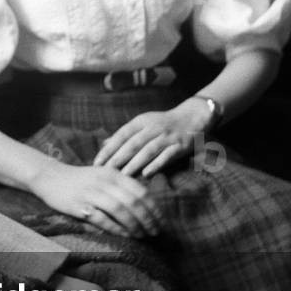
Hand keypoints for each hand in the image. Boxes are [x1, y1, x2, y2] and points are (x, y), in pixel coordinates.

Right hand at [30, 160, 161, 237]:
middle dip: (148, 219)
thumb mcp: (103, 175)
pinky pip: (102, 219)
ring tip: (142, 236)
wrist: (50, 177)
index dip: (154, 208)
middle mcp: (104, 181)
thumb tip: (147, 205)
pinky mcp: (79, 204)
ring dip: (134, 226)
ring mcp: (91, 192)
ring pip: (120, 210)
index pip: (141, 191)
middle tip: (154, 232)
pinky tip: (125, 236)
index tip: (161, 222)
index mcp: (113, 173)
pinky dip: (116, 229)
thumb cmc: (81, 179)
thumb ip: (123, 186)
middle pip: (133, 202)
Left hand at [94, 102, 209, 177]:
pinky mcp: (180, 145)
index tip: (97, 161)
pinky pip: (167, 155)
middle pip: (132, 143)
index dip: (109, 149)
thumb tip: (104, 144)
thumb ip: (125, 135)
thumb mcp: (143, 123)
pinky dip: (157, 164)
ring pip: (148, 150)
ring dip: (135, 163)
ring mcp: (167, 136)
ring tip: (123, 175)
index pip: (121, 135)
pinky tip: (147, 174)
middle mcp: (153, 127)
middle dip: (118, 158)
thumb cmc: (163, 123)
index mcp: (141, 121)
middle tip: (105, 171)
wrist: (193, 116)